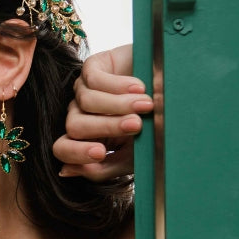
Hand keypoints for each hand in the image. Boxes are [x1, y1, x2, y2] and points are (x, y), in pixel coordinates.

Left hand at [53, 44, 152, 179]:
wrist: (176, 89)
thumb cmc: (154, 126)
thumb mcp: (133, 155)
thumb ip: (102, 168)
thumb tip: (67, 171)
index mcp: (86, 138)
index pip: (62, 148)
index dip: (76, 152)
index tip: (101, 153)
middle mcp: (81, 114)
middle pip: (74, 126)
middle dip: (106, 127)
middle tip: (136, 125)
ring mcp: (84, 90)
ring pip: (86, 102)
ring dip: (119, 106)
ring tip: (147, 105)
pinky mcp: (93, 67)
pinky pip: (93, 79)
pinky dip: (119, 85)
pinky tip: (141, 87)